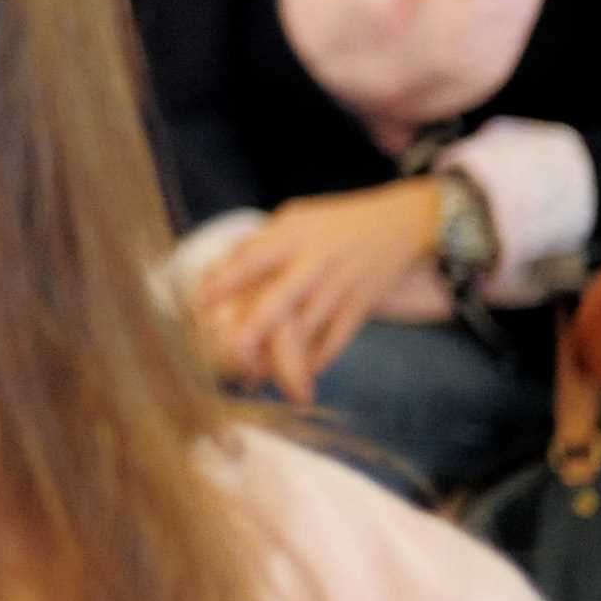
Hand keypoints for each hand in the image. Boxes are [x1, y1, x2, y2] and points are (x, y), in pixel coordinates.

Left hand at [190, 179, 444, 402]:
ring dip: (282, 359)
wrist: (401, 224)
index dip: (226, 280)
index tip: (199, 301)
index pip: (253, 258)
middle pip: (282, 300)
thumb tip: (216, 273)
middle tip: (231, 355)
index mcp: (292, 235)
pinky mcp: (361, 306)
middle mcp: (315, 263)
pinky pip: (336, 340)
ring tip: (253, 380)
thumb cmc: (332, 222)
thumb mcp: (295, 218)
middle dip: (256, 329)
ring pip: (308, 330)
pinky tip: (296, 381)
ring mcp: (340, 286)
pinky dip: (316, 362)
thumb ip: (260, 245)